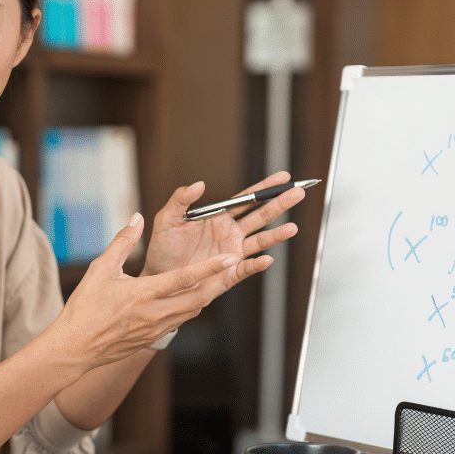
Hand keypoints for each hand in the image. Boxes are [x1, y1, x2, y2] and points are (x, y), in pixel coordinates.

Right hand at [41, 213, 258, 369]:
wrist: (75, 348)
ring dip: (209, 294)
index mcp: (143, 294)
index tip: (231, 257)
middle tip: (238, 266)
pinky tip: (196, 297)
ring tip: (224, 279)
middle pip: (199, 297)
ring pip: (193, 310)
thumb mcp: (100, 269)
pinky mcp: (153, 337)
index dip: (211, 267)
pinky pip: (181, 320)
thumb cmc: (84, 308)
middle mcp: (155, 313)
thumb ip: (122, 242)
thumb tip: (137, 218)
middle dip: (221, 282)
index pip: (185, 278)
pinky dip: (192, 306)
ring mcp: (156, 328)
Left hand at [140, 171, 304, 278]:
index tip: (283, 177)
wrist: (157, 276)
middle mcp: (230, 233)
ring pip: (259, 241)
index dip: (264, 188)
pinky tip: (266, 259)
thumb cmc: (162, 248)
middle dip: (279, 204)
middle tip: (297, 192)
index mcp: (218, 217)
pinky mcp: (228, 273)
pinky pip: (245, 268)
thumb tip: (198, 184)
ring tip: (292, 228)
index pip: (246, 199)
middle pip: (259, 216)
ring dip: (276, 235)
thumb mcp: (166, 219)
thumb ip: (180, 200)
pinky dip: (256, 265)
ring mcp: (231, 252)